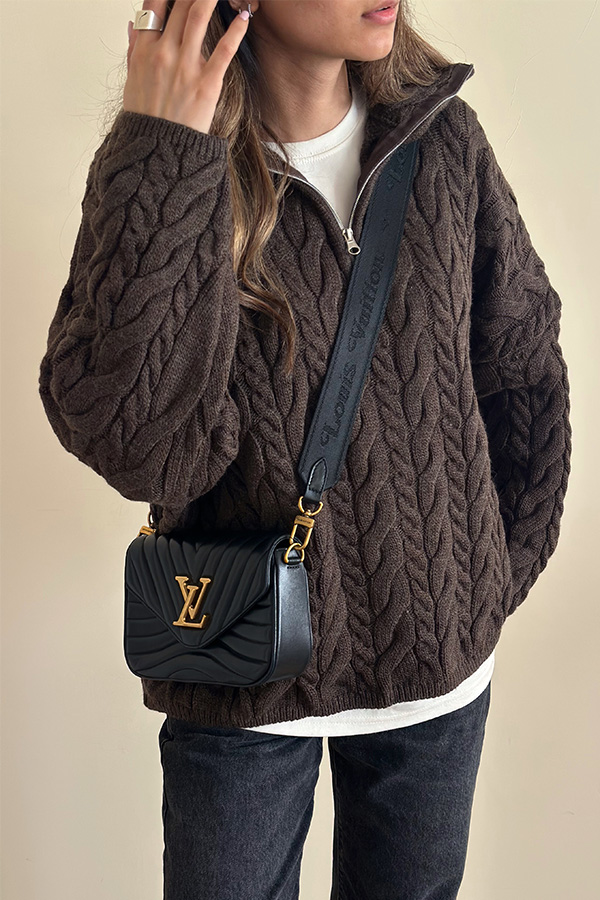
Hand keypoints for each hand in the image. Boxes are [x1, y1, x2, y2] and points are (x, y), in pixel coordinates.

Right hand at [124, 0, 249, 133]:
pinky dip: (236, 31)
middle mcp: (164, 52)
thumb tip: (133, 23)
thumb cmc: (146, 119)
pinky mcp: (207, 83)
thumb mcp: (132, 80)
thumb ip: (134, 49)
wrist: (157, 150)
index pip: (153, 4)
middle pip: (180, 5)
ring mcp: (185, 67)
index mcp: (144, 50)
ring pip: (199, 17)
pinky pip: (224, 50)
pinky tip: (244, 17)